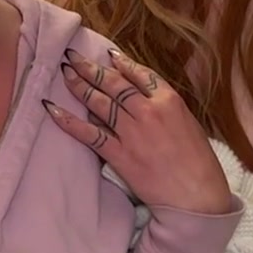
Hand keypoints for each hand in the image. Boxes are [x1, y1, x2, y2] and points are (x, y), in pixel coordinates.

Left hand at [46, 47, 235, 215]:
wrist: (196, 197)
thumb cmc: (199, 163)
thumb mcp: (189, 123)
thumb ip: (166, 106)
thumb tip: (143, 95)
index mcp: (169, 101)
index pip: (140, 74)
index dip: (122, 63)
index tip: (107, 55)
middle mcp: (148, 111)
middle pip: (114, 84)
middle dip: (91, 68)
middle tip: (73, 57)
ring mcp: (131, 133)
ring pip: (100, 102)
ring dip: (79, 85)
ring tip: (65, 73)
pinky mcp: (119, 155)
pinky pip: (89, 133)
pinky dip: (68, 120)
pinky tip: (52, 108)